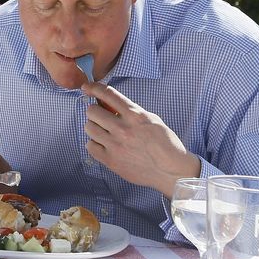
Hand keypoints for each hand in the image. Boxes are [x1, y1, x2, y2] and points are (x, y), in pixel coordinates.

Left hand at [82, 82, 200, 198]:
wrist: (171, 170)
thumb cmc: (164, 144)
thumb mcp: (151, 119)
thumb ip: (130, 111)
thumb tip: (109, 104)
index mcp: (135, 115)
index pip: (108, 95)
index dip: (93, 88)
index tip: (86, 87)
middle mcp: (123, 128)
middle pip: (92, 112)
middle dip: (95, 112)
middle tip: (100, 117)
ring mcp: (115, 145)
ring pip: (89, 128)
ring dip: (94, 127)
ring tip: (103, 131)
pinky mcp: (111, 161)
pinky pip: (90, 146)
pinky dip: (94, 144)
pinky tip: (103, 144)